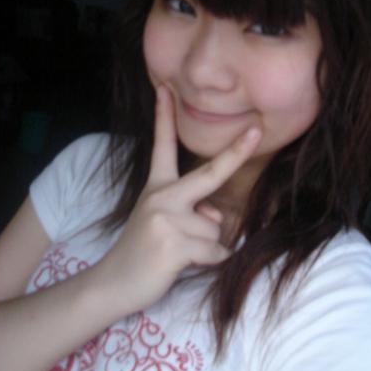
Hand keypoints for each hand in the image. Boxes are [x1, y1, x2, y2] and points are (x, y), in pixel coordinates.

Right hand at [95, 85, 261, 317]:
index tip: (166, 86)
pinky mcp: (173, 243)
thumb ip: (192, 209)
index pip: (162, 145)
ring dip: (208, 244)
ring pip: (216, 226)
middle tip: (257, 132)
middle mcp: (162, 195)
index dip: (164, 115)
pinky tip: (182, 265)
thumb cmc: (144, 249)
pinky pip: (215, 251)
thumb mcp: (162, 220)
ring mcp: (166, 218)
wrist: (113, 283)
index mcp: (157, 186)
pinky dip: (209, 261)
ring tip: (179, 252)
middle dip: (236, 153)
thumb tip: (215, 214)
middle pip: (210, 173)